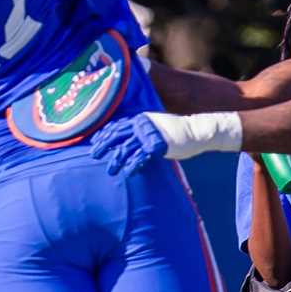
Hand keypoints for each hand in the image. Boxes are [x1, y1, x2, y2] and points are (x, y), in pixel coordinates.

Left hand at [92, 110, 243, 174]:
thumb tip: (130, 139)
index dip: (105, 134)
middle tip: (94, 155)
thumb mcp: (156, 128)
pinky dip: (133, 165)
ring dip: (117, 160)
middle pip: (117, 135)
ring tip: (110, 170)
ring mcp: (149, 134)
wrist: (196, 131)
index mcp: (140, 119)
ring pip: (126, 147)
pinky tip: (128, 172)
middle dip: (104, 145)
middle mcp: (142, 124)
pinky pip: (140, 156)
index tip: (96, 142)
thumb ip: (142, 132)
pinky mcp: (157, 145)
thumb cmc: (176, 132)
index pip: (117, 125)